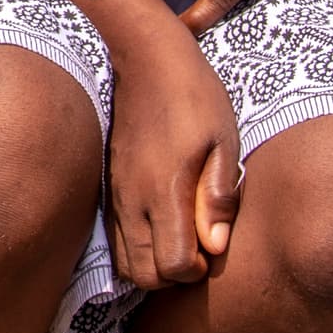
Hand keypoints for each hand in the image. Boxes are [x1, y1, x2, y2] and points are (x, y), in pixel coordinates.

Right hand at [101, 12, 243, 290]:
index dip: (195, 270)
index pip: (171, 267)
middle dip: (173, 275)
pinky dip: (137, 244)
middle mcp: (133, 199)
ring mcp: (116, 193)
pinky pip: (115, 236)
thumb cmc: (194, 97)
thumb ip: (218, 196)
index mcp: (164, 191)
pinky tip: (160, 220)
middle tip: (197, 244)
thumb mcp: (223, 140)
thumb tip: (216, 246)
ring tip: (180, 234)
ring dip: (153, 262)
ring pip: (125, 260)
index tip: (211, 246)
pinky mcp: (109, 184)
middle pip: (143, 275)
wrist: (144, 57)